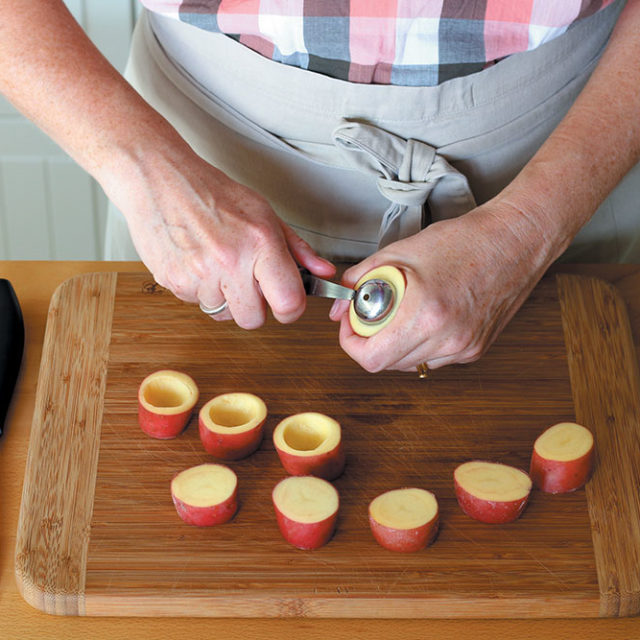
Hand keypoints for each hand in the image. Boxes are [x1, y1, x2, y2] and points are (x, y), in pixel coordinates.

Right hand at [103, 142, 334, 328]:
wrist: (159, 178)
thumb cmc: (212, 192)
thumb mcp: (264, 213)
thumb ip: (297, 248)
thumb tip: (323, 272)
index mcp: (259, 244)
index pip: (288, 303)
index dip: (290, 309)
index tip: (286, 303)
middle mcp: (230, 262)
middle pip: (253, 320)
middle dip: (255, 306)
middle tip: (248, 281)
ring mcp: (198, 275)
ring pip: (223, 314)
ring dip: (224, 296)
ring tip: (217, 263)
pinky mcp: (173, 282)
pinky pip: (196, 303)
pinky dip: (199, 289)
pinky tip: (198, 262)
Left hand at [330, 199, 553, 371]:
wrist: (515, 241)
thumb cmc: (463, 241)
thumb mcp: (400, 251)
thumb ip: (362, 278)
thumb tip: (341, 306)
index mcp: (425, 315)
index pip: (371, 359)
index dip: (352, 343)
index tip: (351, 324)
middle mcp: (447, 340)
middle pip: (387, 364)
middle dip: (372, 340)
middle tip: (374, 313)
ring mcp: (464, 349)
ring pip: (410, 364)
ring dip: (396, 344)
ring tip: (403, 311)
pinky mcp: (475, 350)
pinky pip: (433, 358)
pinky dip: (421, 343)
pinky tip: (427, 317)